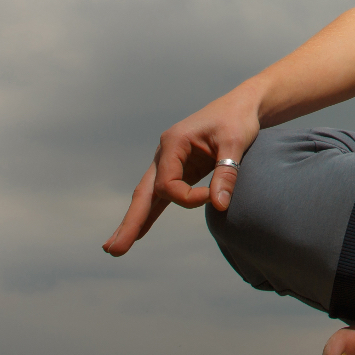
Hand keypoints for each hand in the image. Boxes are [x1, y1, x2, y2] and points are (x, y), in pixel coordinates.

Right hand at [101, 95, 260, 256]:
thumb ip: (227, 173)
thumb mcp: (235, 142)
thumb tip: (219, 206)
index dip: (189, 198)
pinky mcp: (180, 170)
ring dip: (133, 221)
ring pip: (147, 196)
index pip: (168, 184)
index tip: (215, 197)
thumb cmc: (238, 119)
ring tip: (115, 248)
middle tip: (112, 249)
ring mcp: (169, 162)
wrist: (242, 106)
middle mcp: (165, 152)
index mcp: (173, 142)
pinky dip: (150, 213)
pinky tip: (138, 232)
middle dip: (130, 221)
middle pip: (143, 192)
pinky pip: (161, 196)